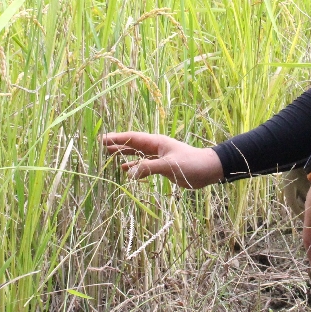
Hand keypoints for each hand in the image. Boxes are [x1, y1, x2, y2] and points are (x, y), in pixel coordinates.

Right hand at [101, 131, 223, 188]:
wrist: (209, 170)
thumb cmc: (192, 163)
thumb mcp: (169, 165)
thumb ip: (148, 168)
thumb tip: (128, 172)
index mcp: (157, 142)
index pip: (133, 138)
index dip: (118, 138)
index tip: (103, 138)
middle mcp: (156, 148)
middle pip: (133, 145)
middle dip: (118, 145)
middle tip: (102, 146)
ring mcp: (159, 157)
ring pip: (137, 155)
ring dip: (124, 156)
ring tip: (109, 156)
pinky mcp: (163, 167)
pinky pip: (144, 165)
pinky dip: (134, 167)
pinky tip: (126, 171)